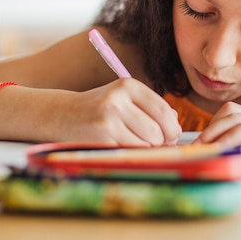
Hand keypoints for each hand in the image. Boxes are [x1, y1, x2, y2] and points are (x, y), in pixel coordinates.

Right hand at [59, 78, 181, 145]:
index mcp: (128, 85)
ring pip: (146, 144)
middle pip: (158, 130)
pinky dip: (132, 154)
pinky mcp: (102, 138)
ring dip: (145, 149)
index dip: (172, 127)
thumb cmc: (100, 108)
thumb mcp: (124, 98)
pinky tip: (121, 146)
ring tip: (134, 143)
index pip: (164, 110)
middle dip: (161, 142)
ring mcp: (109, 119)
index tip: (170, 135)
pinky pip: (130, 152)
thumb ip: (152, 108)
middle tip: (154, 143)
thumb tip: (176, 125)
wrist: (64, 114)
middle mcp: (118, 99)